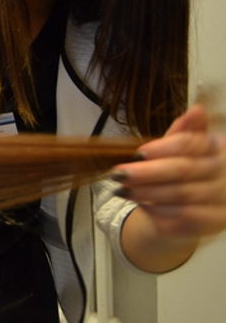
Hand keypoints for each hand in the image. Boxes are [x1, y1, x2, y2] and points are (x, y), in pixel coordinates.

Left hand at [113, 105, 225, 237]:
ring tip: (122, 190)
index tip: (139, 153)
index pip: (192, 144)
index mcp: (221, 148)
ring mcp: (225, 200)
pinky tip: (142, 205)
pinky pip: (184, 217)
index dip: (164, 148)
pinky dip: (160, 211)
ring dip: (147, 192)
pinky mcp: (216, 223)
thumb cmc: (185, 172)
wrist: (194, 208)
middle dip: (147, 173)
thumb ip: (186, 131)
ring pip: (181, 194)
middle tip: (118, 174)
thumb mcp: (182, 148)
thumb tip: (197, 109)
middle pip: (184, 170)